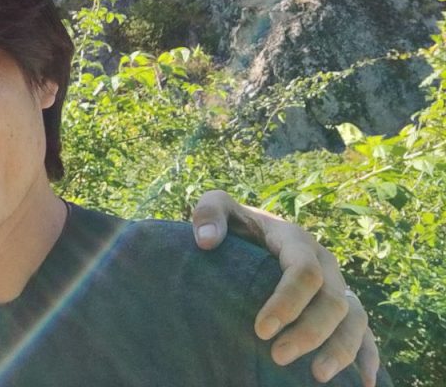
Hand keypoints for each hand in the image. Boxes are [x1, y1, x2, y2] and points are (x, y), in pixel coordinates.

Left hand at [191, 190, 379, 386]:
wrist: (254, 228)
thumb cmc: (234, 223)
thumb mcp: (217, 206)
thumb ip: (208, 213)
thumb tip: (206, 241)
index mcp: (295, 239)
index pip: (303, 271)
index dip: (287, 302)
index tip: (260, 330)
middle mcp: (324, 262)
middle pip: (332, 300)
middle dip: (310, 332)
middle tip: (278, 357)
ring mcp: (337, 284)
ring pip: (354, 318)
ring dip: (342, 349)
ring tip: (317, 376)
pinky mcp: (342, 303)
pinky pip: (363, 330)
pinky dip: (368, 355)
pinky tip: (363, 383)